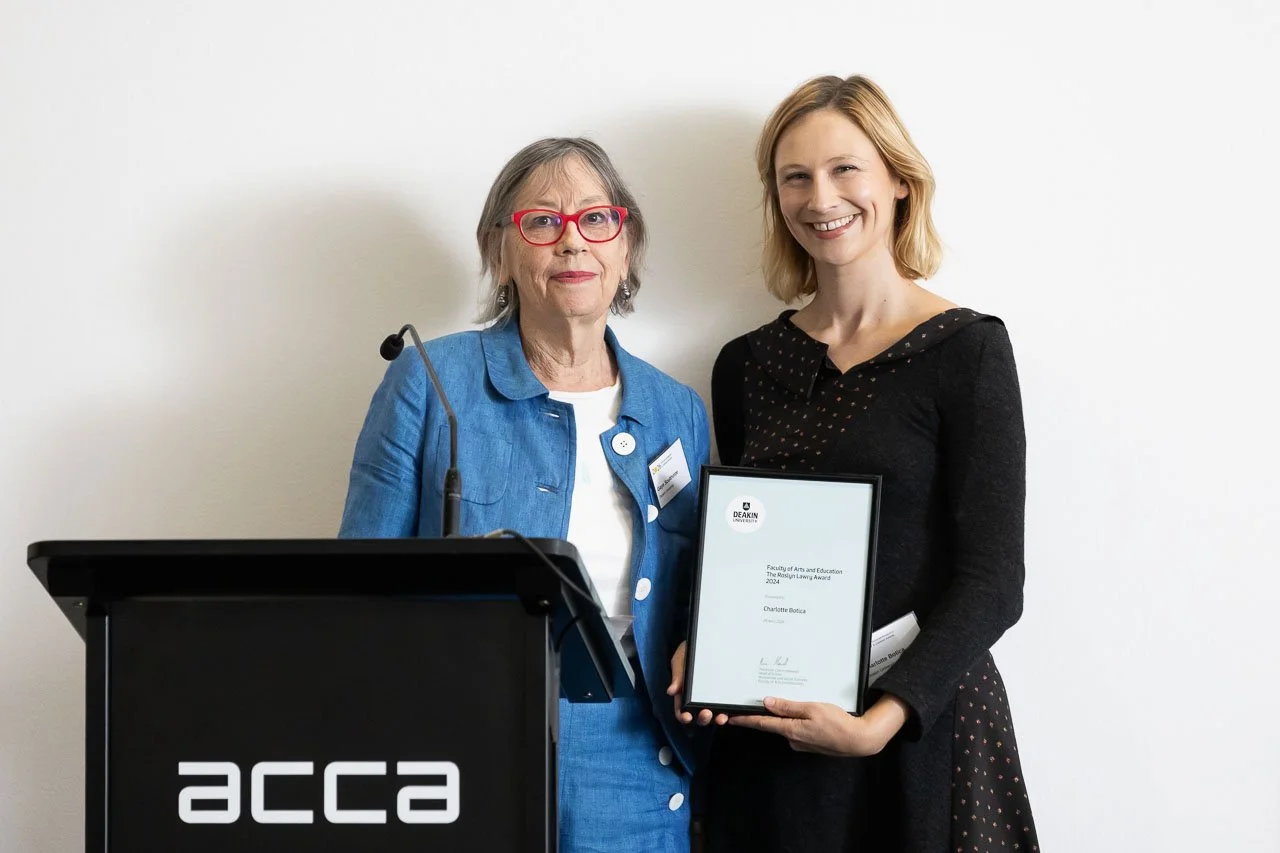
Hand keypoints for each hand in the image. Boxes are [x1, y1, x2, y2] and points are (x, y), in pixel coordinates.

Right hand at [667, 641, 727, 725]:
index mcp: (684, 694)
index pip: (682, 710)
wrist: (707, 640)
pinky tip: (732, 711)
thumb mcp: (681, 659)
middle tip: (706, 713)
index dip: (683, 716)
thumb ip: (678, 674)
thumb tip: (671, 691)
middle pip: (699, 716)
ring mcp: (713, 699)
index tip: (687, 716)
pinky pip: (728, 707)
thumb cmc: (690, 651)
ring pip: (714, 716)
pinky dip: (729, 712)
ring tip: (721, 717)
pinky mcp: (726, 696)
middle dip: (702, 718)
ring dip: (717, 719)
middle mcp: (698, 700)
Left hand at [726, 695, 908, 756]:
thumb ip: (788, 706)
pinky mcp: (810, 742)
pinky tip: (809, 713)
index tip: (730, 717)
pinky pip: (798, 728)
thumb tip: (767, 703)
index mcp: (791, 730)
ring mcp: (801, 742)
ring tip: (795, 702)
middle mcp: (792, 739)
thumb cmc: (838, 724)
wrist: (859, 740)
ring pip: (787, 725)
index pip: (762, 724)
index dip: (745, 720)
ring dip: (787, 715)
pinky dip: (798, 720)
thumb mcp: (812, 709)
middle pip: (773, 724)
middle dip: (766, 714)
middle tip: (758, 701)